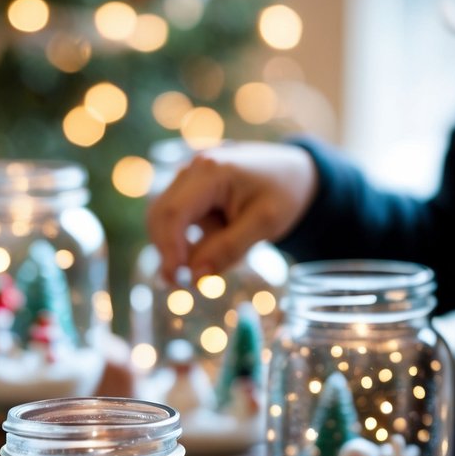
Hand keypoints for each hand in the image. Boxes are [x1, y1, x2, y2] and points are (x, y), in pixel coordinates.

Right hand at [146, 142, 317, 281]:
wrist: (293, 173)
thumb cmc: (283, 193)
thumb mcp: (265, 224)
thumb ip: (228, 249)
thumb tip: (194, 278)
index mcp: (210, 171)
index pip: (173, 213)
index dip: (169, 250)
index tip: (176, 281)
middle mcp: (191, 170)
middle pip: (161, 216)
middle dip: (169, 252)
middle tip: (183, 285)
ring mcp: (187, 180)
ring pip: (165, 222)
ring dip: (181, 247)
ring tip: (214, 260)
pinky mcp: (188, 193)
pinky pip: (176, 222)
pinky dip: (188, 242)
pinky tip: (213, 248)